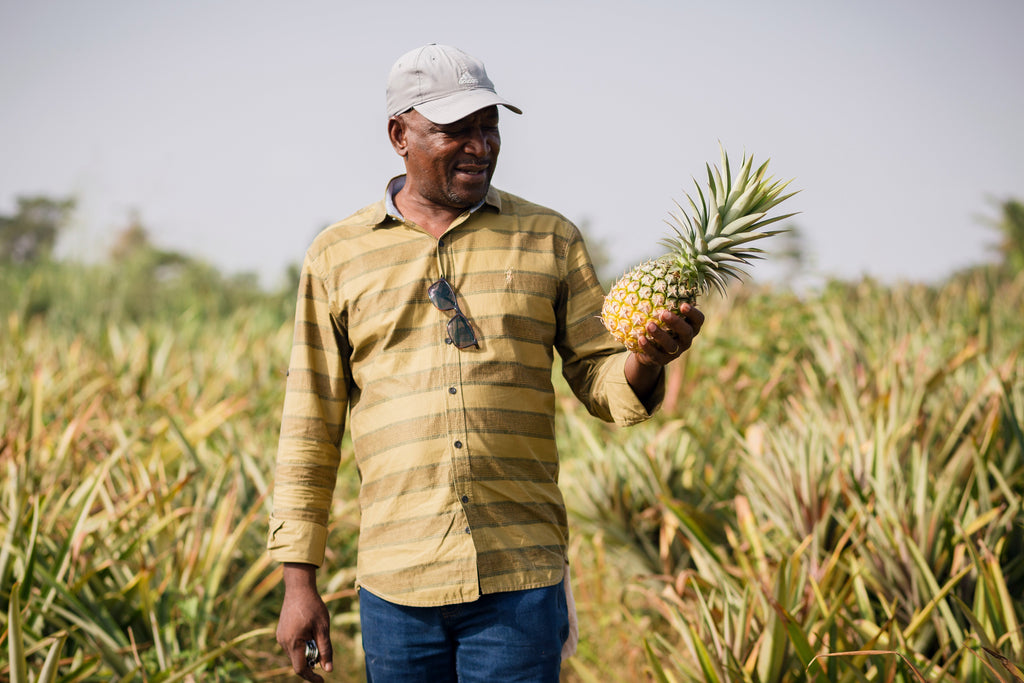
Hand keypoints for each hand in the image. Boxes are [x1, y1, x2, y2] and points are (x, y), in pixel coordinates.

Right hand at [277, 563, 333, 681]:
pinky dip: (301, 645)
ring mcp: (280, 637)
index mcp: (293, 642)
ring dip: (307, 652)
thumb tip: (328, 669)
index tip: (322, 680)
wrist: (298, 588)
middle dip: (311, 661)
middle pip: (298, 661)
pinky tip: (309, 631)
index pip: (300, 669)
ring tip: (317, 635)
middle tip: (323, 649)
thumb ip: (325, 650)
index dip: (312, 677)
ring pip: (295, 654)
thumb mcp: (323, 628)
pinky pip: (292, 645)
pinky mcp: (281, 632)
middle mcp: (283, 642)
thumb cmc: (313, 606)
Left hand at [634, 304, 703, 367]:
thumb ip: (663, 297)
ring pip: (671, 346)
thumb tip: (654, 270)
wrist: (648, 350)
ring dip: (660, 335)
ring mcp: (675, 352)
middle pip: (686, 333)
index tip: (683, 304)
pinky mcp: (662, 361)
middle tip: (663, 313)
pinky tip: (640, 338)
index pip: (699, 320)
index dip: (693, 313)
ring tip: (649, 324)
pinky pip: (656, 355)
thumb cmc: (658, 323)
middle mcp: (686, 340)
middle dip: (676, 323)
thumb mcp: (662, 311)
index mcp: (690, 326)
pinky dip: (648, 347)